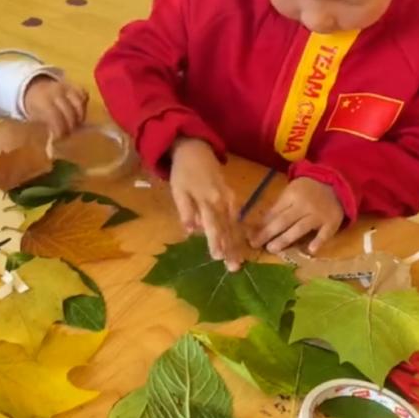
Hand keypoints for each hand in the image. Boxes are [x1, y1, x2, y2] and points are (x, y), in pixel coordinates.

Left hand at [23, 76, 88, 137]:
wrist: (35, 88)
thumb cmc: (36, 107)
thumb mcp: (35, 117)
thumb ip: (45, 127)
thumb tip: (55, 142)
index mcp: (43, 100)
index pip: (54, 116)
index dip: (60, 129)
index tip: (61, 137)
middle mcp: (56, 92)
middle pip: (69, 111)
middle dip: (71, 126)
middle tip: (69, 134)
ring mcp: (67, 87)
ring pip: (79, 103)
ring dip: (80, 117)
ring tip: (76, 126)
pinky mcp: (75, 86)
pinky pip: (84, 95)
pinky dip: (83, 106)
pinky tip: (79, 115)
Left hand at [170, 138, 243, 268]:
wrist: (195, 150)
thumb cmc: (183, 172)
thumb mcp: (178, 191)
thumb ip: (185, 211)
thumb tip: (191, 230)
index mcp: (208, 200)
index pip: (213, 226)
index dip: (216, 242)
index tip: (218, 258)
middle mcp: (222, 200)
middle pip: (227, 228)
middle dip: (231, 249)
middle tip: (235, 268)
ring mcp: (229, 198)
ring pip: (234, 224)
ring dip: (237, 243)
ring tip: (239, 260)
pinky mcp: (231, 195)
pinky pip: (236, 216)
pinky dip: (238, 230)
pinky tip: (240, 242)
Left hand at [249, 177, 343, 253]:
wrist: (335, 183)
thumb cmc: (307, 190)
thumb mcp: (291, 191)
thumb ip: (279, 206)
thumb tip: (261, 224)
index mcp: (292, 195)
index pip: (275, 211)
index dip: (262, 224)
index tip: (250, 235)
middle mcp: (304, 205)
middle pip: (284, 221)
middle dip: (268, 233)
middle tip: (255, 244)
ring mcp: (319, 214)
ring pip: (300, 228)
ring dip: (285, 239)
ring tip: (272, 249)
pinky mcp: (332, 222)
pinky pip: (325, 233)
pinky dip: (318, 241)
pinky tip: (310, 251)